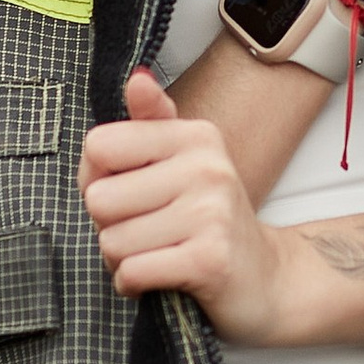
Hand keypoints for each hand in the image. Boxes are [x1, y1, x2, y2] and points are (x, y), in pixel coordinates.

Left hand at [82, 70, 280, 332]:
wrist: (265, 278)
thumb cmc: (207, 219)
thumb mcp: (180, 164)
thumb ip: (148, 124)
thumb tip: (137, 79)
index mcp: (195, 136)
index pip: (99, 146)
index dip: (98, 178)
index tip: (130, 193)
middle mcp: (207, 167)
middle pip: (99, 198)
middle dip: (109, 227)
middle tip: (145, 232)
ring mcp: (212, 213)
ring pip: (113, 241)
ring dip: (122, 261)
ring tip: (155, 255)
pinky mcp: (210, 260)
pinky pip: (133, 272)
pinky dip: (133, 285)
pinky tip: (159, 279)